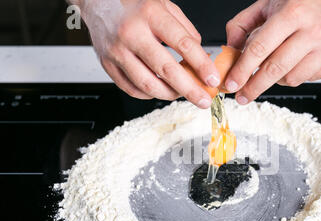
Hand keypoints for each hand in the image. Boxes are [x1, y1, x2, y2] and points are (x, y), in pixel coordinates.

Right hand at [77, 0, 219, 107]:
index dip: (201, 65)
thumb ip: (184, 29)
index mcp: (150, 15)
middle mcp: (132, 33)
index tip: (212, 79)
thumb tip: (201, 56)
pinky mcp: (107, 64)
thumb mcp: (163, 5)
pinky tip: (159, 90)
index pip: (183, 44)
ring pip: (148, 85)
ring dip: (170, 95)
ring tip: (182, 95)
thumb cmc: (132, 3)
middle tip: (203, 100)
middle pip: (166, 70)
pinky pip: (131, 89)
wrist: (96, 1)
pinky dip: (149, 95)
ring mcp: (117, 51)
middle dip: (190, 89)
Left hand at [224, 0, 320, 103]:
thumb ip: (242, 25)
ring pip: (291, 79)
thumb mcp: (266, 4)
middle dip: (254, 87)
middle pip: (275, 70)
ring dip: (276, 78)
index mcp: (292, 13)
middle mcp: (313, 30)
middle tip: (242, 96)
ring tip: (277, 63)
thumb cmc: (299, 1)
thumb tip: (230, 52)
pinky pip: (307, 79)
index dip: (242, 70)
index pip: (260, 49)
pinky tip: (297, 60)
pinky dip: (295, 74)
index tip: (231, 84)